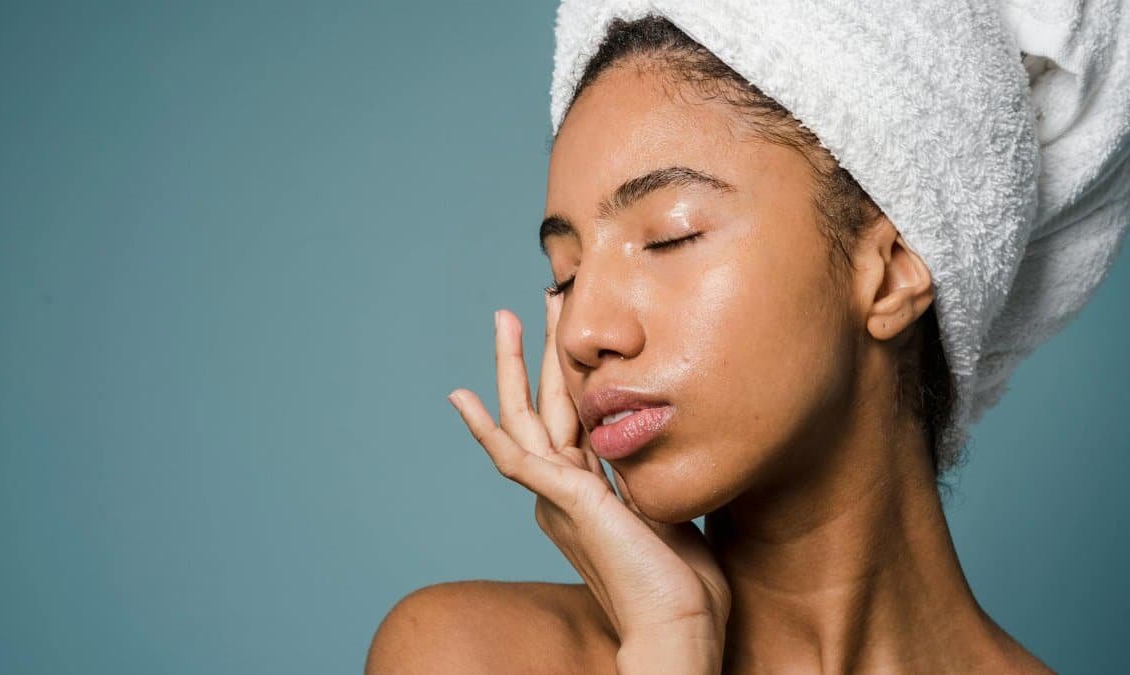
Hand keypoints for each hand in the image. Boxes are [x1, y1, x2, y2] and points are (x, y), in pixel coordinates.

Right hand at [446, 291, 731, 651]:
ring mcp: (558, 497)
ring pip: (523, 418)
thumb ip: (652, 477)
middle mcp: (563, 492)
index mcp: (586, 493)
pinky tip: (463, 398)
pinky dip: (484, 427)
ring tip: (504, 317)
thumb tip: (661, 444)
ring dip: (511, 366)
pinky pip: (513, 457)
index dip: (565, 374)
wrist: (679, 626)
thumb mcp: (669, 509)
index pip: (568, 420)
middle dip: (535, 353)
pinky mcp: (563, 502)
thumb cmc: (683, 583)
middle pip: (542, 407)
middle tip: (531, 303)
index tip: (568, 338)